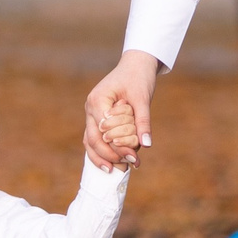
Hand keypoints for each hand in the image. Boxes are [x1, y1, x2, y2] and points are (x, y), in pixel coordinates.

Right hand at [84, 51, 160, 170]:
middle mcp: (90, 108)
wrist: (135, 66)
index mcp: (98, 100)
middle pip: (93, 139)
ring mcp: (91, 114)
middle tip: (125, 169)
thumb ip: (143, 121)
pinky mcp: (97, 118)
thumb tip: (147, 145)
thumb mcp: (143, 98)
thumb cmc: (138, 78)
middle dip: (108, 155)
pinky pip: (95, 138)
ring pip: (90, 141)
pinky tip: (114, 163)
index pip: (103, 130)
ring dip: (102, 157)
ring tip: (118, 171)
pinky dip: (103, 151)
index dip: (116, 146)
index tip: (132, 158)